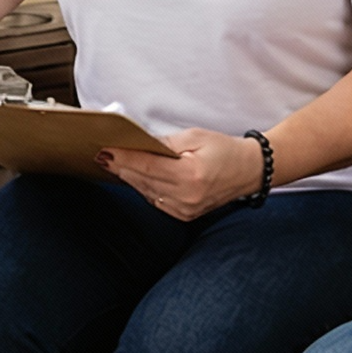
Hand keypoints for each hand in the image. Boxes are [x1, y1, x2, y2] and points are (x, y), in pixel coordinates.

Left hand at [99, 127, 260, 221]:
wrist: (249, 171)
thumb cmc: (224, 150)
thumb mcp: (195, 137)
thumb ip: (165, 143)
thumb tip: (139, 144)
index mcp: (190, 175)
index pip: (147, 166)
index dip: (124, 158)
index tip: (105, 151)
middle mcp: (187, 197)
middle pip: (143, 181)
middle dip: (121, 167)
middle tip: (102, 155)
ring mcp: (186, 210)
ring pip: (146, 193)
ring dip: (130, 179)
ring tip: (114, 164)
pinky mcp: (185, 216)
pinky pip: (156, 201)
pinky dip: (144, 189)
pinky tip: (136, 177)